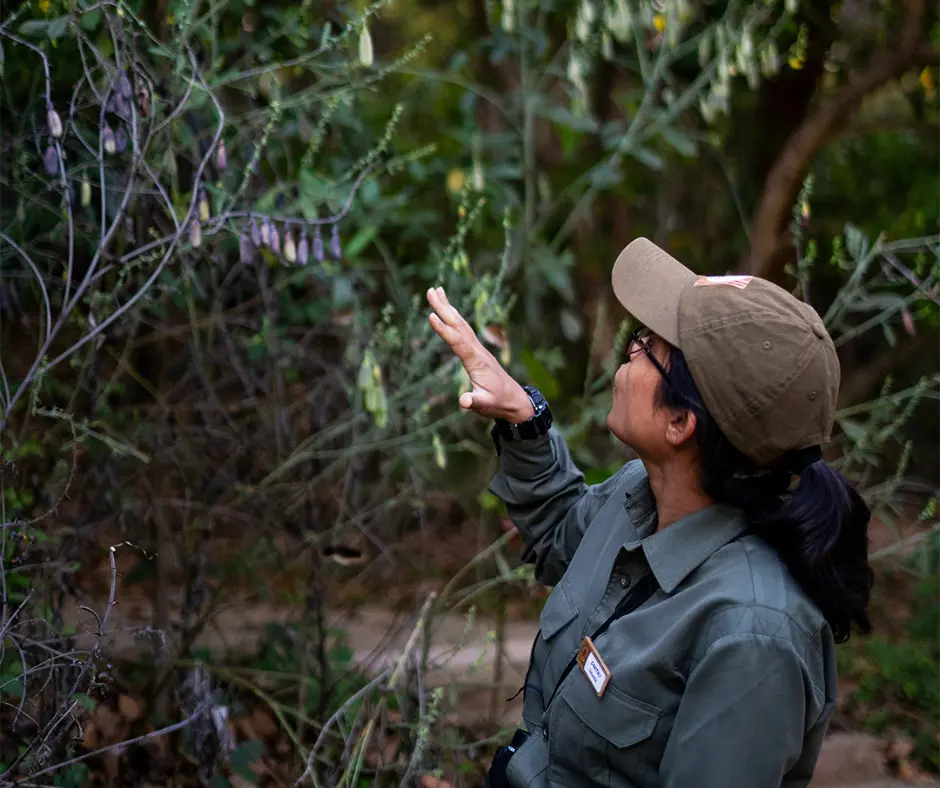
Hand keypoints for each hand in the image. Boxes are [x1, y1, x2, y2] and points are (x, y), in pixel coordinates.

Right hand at [426, 287, 533, 422]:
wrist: (515, 400)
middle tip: (430, 291)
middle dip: (444, 308)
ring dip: (448, 307)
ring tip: (436, 291)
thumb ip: (474, 402)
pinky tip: (449, 311)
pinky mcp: (476, 351)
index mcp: (477, 361)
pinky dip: (454, 317)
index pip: (458, 342)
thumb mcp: (485, 406)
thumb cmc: (498, 403)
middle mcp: (477, 350)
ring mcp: (478, 349)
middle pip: (459, 325)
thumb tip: (463, 401)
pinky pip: (463, 329)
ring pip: (461, 324)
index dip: (444, 330)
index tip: (431, 316)